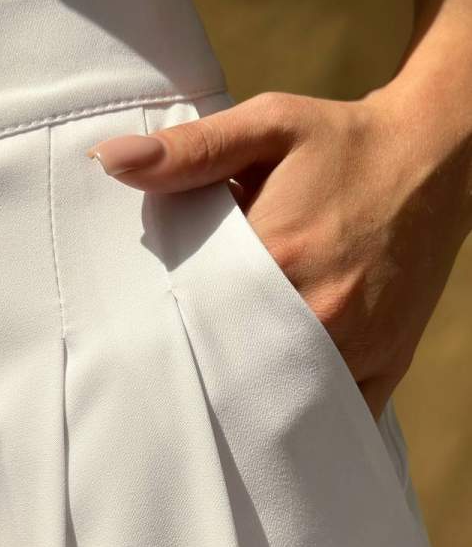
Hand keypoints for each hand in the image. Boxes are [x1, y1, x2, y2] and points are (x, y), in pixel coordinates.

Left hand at [87, 88, 469, 421]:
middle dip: (206, 367)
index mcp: (279, 254)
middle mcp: (319, 311)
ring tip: (223, 392)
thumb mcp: (269, 126)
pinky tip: (279, 413)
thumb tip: (110, 162)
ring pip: (284, 400)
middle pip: (235, 364)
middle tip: (177, 369)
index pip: (197, 312)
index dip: (169, 323)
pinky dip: (307, 420)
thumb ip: (191, 151)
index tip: (153, 328)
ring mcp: (356, 345)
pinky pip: (338, 418)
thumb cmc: (343, 144)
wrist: (435, 161)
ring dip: (252, 400)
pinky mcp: (386, 364)